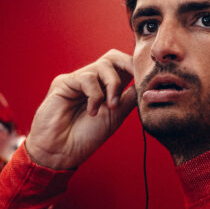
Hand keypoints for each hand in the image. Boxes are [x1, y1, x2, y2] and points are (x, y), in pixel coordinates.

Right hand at [25, 50, 137, 170]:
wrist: (62, 151)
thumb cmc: (86, 137)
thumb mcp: (116, 116)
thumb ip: (129, 98)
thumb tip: (145, 83)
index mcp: (106, 88)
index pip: (123, 67)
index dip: (136, 68)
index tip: (148, 79)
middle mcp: (93, 81)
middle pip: (113, 57)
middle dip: (128, 64)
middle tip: (137, 79)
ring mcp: (78, 80)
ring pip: (103, 65)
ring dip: (113, 85)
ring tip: (110, 107)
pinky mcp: (64, 82)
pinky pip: (87, 77)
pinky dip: (95, 95)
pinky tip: (91, 111)